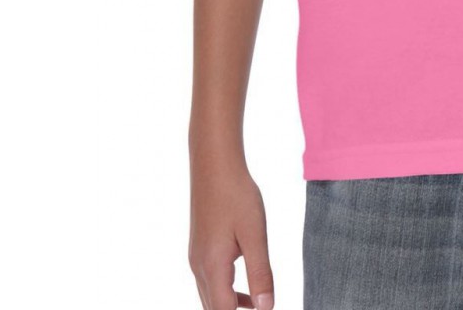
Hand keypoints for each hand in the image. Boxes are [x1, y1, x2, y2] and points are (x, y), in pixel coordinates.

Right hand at [188, 161, 274, 309]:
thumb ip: (260, 273)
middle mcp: (199, 268)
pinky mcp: (200, 249)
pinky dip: (226, 293)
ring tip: (257, 307)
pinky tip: (246, 290)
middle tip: (260, 308)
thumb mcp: (255, 234)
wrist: (215, 166)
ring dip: (230, 307)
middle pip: (213, 309)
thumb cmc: (237, 196)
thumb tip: (266, 308)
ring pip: (211, 297)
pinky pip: (211, 282)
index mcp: (212, 267)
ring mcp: (197, 258)